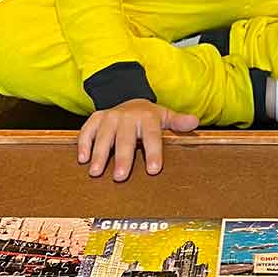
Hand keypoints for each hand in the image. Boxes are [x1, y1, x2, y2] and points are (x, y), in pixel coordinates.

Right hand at [77, 99, 197, 181]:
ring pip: (104, 137)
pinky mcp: (96, 118)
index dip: (153, 153)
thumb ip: (179, 123)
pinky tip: (83, 159)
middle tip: (120, 177)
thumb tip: (194, 122)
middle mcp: (127, 116)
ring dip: (99, 154)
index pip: (152, 136)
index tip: (154, 170)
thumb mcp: (166, 117)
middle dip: (123, 158)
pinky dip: (83, 144)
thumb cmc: (149, 116)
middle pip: (125, 139)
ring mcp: (110, 117)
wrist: (129, 99)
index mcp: (148, 117)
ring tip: (96, 172)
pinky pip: (87, 130)